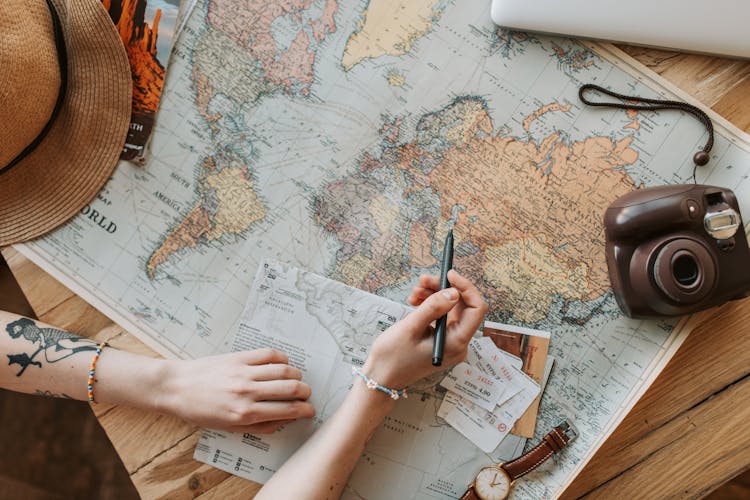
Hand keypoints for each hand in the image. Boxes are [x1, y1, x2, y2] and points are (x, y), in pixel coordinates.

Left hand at [158, 349, 314, 432]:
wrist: (176, 388)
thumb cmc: (199, 411)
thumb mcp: (228, 428)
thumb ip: (258, 426)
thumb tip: (282, 421)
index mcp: (246, 414)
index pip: (287, 410)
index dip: (305, 410)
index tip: (309, 410)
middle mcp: (248, 393)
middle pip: (291, 388)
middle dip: (305, 392)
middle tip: (306, 394)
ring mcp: (244, 373)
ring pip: (284, 370)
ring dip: (297, 375)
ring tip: (296, 379)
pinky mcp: (239, 357)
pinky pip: (269, 354)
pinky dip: (282, 358)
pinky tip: (283, 363)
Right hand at [362, 270, 487, 388]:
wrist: (381, 377)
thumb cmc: (393, 357)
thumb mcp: (411, 328)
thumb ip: (433, 308)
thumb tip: (454, 292)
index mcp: (456, 343)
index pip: (476, 309)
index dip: (465, 288)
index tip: (449, 274)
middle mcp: (458, 343)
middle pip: (462, 307)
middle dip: (444, 289)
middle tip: (423, 281)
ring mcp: (450, 343)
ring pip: (450, 310)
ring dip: (434, 296)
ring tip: (414, 293)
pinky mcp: (441, 341)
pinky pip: (442, 318)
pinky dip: (430, 307)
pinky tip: (415, 302)